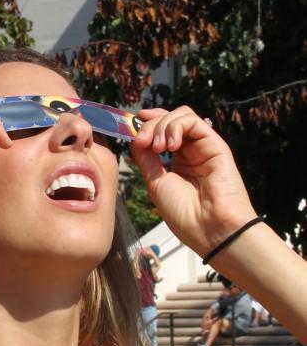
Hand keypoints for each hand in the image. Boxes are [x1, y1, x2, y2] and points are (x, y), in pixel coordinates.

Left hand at [129, 107, 257, 254]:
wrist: (209, 228)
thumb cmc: (183, 212)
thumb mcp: (155, 182)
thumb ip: (146, 158)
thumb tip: (135, 137)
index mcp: (176, 162)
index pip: (161, 131)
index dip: (146, 123)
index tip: (130, 125)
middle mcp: (191, 151)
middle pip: (169, 119)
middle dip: (150, 124)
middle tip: (142, 141)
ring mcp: (203, 147)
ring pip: (181, 116)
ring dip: (162, 125)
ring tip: (158, 147)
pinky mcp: (216, 145)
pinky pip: (194, 121)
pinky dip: (176, 126)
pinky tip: (169, 146)